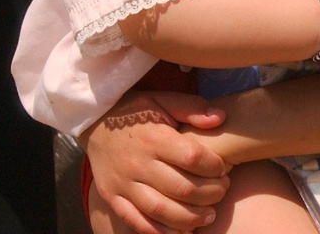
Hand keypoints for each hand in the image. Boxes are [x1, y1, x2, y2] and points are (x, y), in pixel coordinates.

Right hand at [82, 91, 230, 232]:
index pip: (191, 157)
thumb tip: (221, 117)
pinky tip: (182, 230)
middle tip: (223, 190)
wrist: (95, 122)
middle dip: (209, 193)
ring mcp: (122, 184)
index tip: (224, 167)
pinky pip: (137, 222)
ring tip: (209, 215)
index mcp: (152, 138)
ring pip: (160, 210)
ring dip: (190, 218)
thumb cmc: (137, 112)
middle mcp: (136, 163)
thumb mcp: (163, 100)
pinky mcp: (113, 199)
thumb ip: (192, 107)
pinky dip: (161, 232)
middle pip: (180, 187)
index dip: (214, 166)